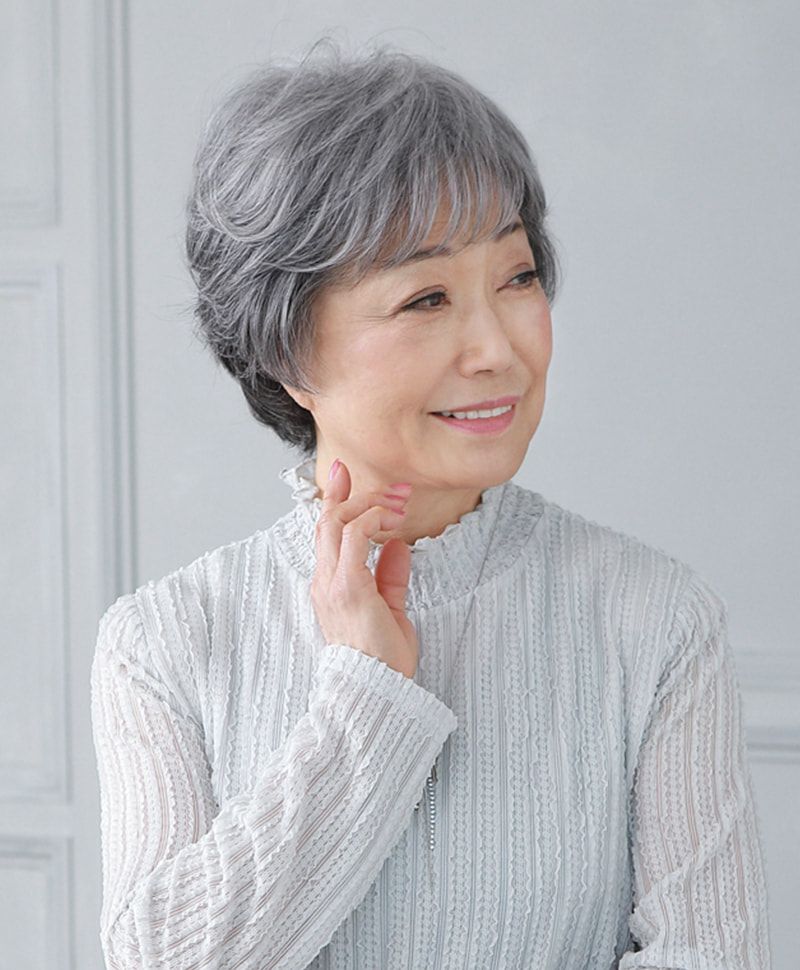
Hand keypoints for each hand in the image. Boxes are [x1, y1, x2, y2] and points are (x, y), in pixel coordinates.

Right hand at [310, 459, 418, 678]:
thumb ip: (390, 576)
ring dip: (368, 505)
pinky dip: (371, 521)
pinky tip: (391, 524)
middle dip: (353, 493)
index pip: (326, 531)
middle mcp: (324, 581)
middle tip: (390, 487)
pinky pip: (354, 538)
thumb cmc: (382, 660)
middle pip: (327, 519)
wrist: (376, 692)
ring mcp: (332, 584)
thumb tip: (397, 545)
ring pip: (336, 522)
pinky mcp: (348, 587)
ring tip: (397, 505)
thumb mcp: (390, 609)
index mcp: (330, 585)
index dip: (333, 498)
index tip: (342, 472)